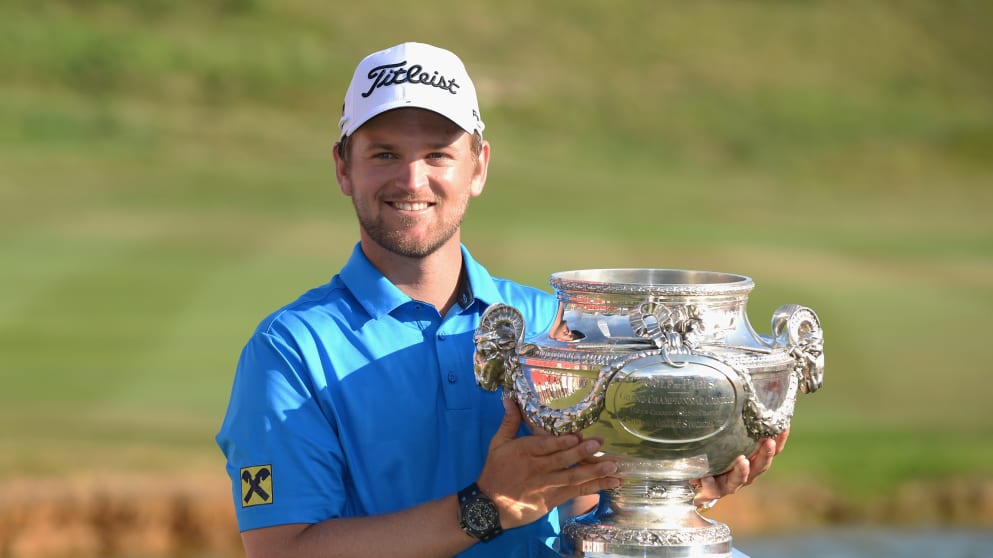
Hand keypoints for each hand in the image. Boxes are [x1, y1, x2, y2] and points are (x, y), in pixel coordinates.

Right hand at [476, 398, 620, 528]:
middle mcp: (537, 469)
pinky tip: (610, 484)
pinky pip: (575, 493)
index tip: (576, 436)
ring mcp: (546, 486)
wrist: (490, 505)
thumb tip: (510, 398)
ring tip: (613, 467)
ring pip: (572, 478)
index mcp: (524, 452)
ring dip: (594, 472)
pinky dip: (594, 488)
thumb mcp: (497, 444)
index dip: (561, 442)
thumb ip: (509, 421)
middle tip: (600, 444)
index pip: (544, 446)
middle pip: (561, 461)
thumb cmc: (495, 471)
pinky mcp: (552, 500)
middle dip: (582, 452)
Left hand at [692, 428, 788, 506]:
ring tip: (743, 460)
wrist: (690, 479)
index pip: (771, 449)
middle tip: (768, 442)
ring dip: (744, 470)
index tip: (784, 426)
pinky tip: (708, 478)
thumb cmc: (709, 452)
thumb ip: (730, 420)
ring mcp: (731, 482)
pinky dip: (712, 483)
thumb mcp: (721, 435)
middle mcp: (746, 471)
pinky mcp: (714, 491)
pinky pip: (714, 488)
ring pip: (742, 478)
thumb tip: (738, 389)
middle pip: (761, 465)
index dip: (780, 439)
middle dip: (766, 454)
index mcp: (752, 457)